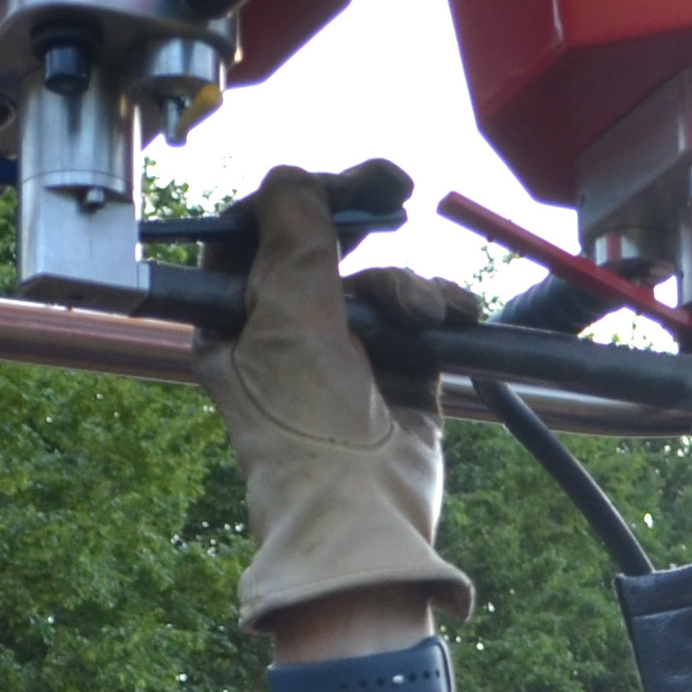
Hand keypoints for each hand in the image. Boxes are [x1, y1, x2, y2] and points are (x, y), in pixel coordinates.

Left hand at [188, 166, 477, 637]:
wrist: (361, 514)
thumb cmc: (305, 425)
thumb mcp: (288, 315)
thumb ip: (293, 236)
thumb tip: (292, 177)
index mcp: (235, 324)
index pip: (254, 235)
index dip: (293, 199)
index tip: (332, 181)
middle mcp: (286, 336)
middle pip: (321, 249)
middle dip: (359, 216)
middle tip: (395, 185)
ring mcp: (345, 357)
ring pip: (378, 281)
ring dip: (405, 286)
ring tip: (422, 316)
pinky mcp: (399, 376)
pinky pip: (420, 319)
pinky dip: (440, 309)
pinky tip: (455, 315)